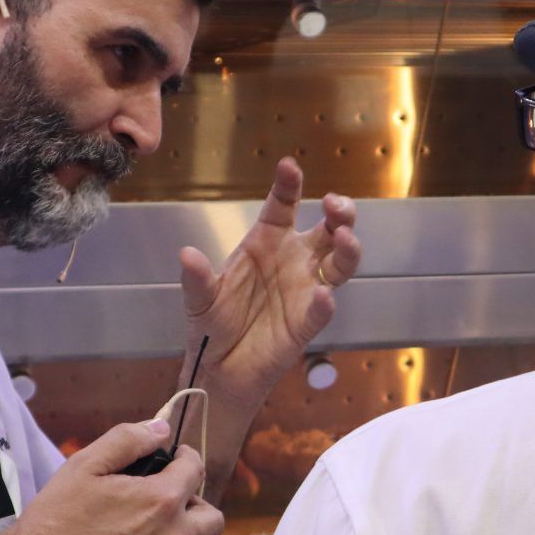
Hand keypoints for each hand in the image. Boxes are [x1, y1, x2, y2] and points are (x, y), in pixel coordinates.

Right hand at [2, 420, 223, 534]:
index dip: (185, 458)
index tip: (173, 459)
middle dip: (194, 502)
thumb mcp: (84, 466)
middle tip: (163, 498)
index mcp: (161, 501)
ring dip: (176, 533)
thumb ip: (128, 440)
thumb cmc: (54, 520)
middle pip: (211, 518)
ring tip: (138, 528)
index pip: (196, 471)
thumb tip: (160, 429)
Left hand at [178, 158, 361, 414]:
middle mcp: (293, 260)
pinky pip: (321, 309)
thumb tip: (187, 255)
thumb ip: (197, 278)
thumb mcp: (199, 298)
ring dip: (347, 249)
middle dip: (339, 213)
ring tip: (343, 237)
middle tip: (334, 203)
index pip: (283, 206)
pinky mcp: (307, 322)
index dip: (289, 185)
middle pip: (328, 229)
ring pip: (340, 263)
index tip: (289, 167)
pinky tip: (323, 294)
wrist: (219, 368)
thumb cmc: (213, 324)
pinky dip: (324, 302)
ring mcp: (305, 290)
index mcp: (266, 243)